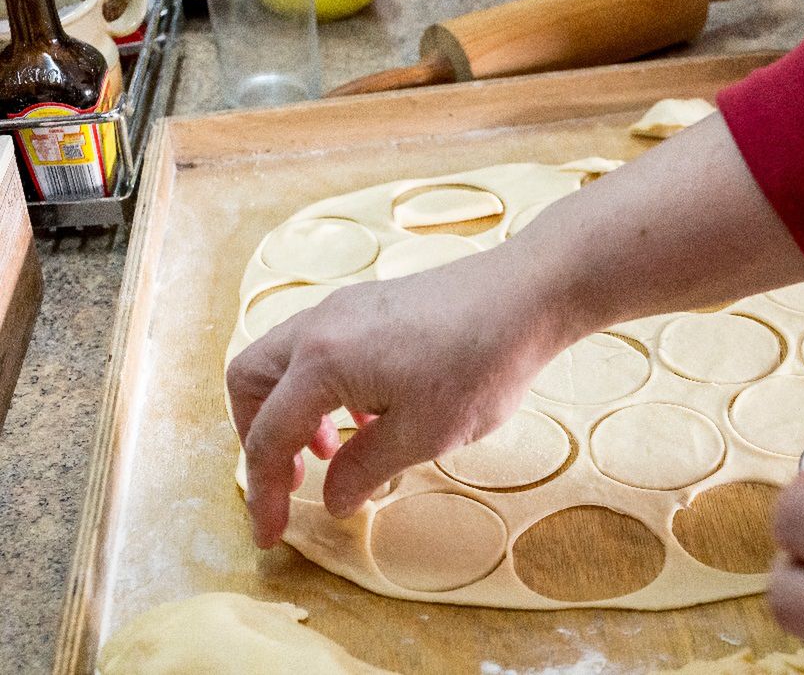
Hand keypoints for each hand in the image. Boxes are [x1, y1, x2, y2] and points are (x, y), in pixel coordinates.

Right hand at [228, 114, 803, 548]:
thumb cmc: (480, 364)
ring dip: (292, 411)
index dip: (264, 493)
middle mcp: (318, 326)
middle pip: (250, 382)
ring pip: (283, 360)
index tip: (271, 534)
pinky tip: (371, 414)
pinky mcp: (370, 302)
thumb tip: (333, 499)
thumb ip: (365, 470)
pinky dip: (322, 386)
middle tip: (292, 480)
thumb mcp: (423, 435)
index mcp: (321, 362)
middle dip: (258, 437)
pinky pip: (319, 347)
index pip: (267, 437)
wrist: (528, 295)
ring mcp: (343, 307)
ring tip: (336, 452)